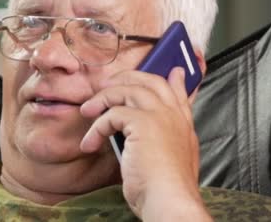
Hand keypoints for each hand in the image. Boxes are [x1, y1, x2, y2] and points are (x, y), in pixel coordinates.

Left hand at [79, 68, 210, 220]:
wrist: (168, 200)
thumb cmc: (165, 188)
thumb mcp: (175, 159)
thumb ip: (166, 140)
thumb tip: (150, 133)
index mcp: (183, 125)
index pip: (179, 93)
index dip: (175, 80)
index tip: (174, 71)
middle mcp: (173, 115)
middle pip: (150, 81)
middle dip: (127, 77)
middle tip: (108, 84)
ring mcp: (159, 116)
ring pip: (127, 90)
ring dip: (102, 99)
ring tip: (87, 111)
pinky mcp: (142, 123)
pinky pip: (111, 115)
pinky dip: (96, 128)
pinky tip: (90, 143)